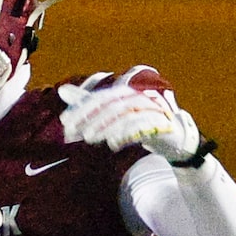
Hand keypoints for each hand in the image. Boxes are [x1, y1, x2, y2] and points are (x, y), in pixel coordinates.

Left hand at [59, 77, 205, 163]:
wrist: (173, 137)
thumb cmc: (139, 122)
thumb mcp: (111, 113)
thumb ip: (88, 102)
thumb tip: (62, 90)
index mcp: (126, 91)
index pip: (100, 97)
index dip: (81, 109)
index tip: (65, 122)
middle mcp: (139, 96)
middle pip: (111, 104)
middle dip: (89, 118)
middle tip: (72, 133)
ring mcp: (152, 109)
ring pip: (125, 115)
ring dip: (105, 127)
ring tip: (89, 139)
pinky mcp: (162, 124)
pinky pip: (142, 127)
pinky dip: (126, 135)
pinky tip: (113, 145)